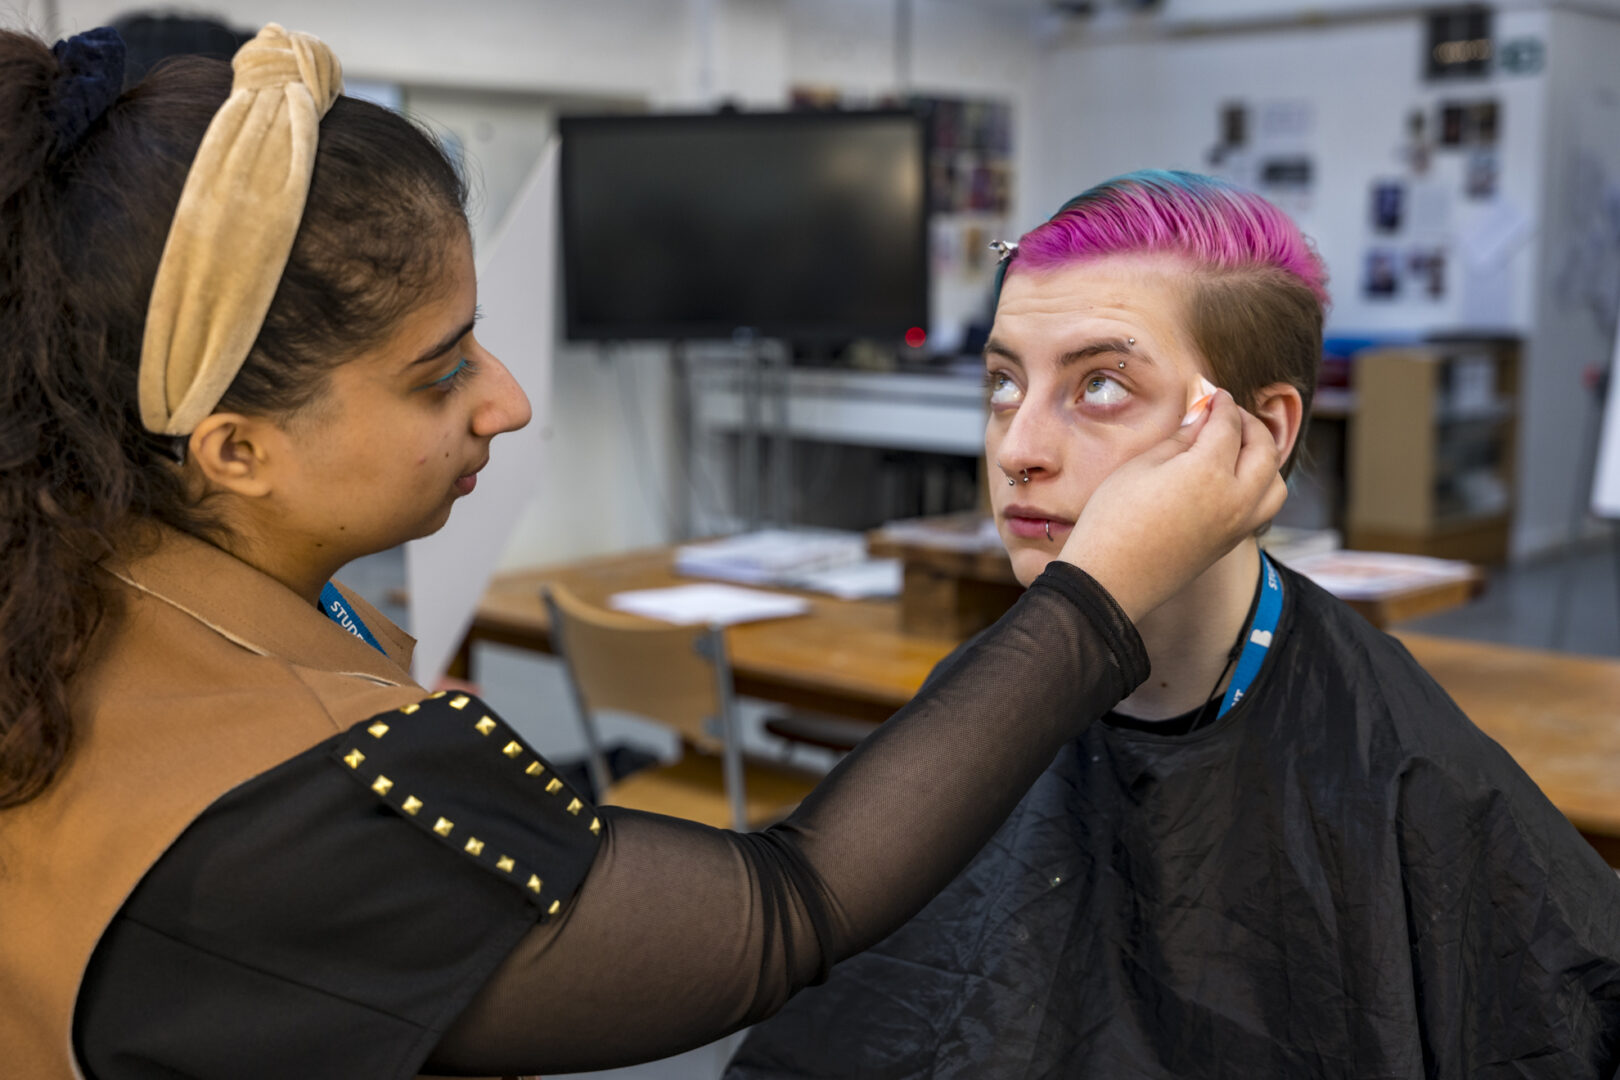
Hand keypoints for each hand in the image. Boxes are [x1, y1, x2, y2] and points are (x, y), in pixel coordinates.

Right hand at [1058, 390, 1285, 622]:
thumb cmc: (1114, 519)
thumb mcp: (1141, 466)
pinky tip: (1232, 479)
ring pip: (1274, 483)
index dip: (1222, 404)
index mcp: (1210, 472)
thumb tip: (1200, 419)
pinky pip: (1262, 508)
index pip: (1229, 425)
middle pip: (1264, 450)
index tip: (1213, 394)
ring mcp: (1237, 525)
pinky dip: (1258, 485)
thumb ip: (1179, 439)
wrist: (1110, 579)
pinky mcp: (1230, 544)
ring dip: (1264, 459)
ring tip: (1239, 448)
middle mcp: (1235, 499)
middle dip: (1250, 425)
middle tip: (1228, 413)